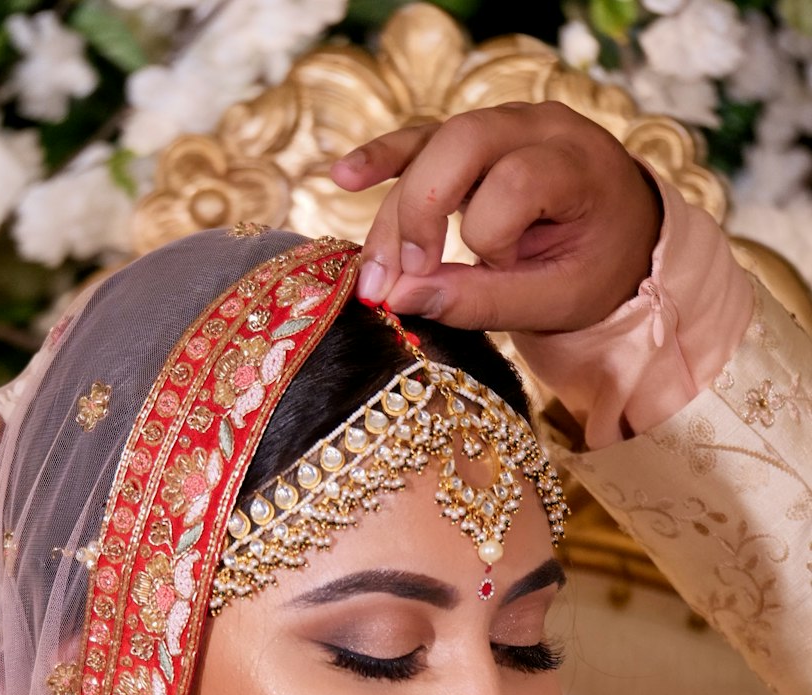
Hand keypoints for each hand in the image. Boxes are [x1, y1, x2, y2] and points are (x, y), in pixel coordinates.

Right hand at [330, 103, 662, 333]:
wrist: (619, 234)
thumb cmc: (596, 268)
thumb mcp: (558, 300)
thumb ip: (483, 302)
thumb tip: (400, 299)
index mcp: (578, 161)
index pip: (514, 184)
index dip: (494, 238)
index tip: (504, 272)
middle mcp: (538, 125)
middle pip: (459, 145)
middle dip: (420, 213)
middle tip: (403, 280)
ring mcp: (500, 124)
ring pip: (429, 149)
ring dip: (395, 214)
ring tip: (372, 278)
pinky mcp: (470, 140)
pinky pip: (419, 141)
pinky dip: (382, 160)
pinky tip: (343, 175)